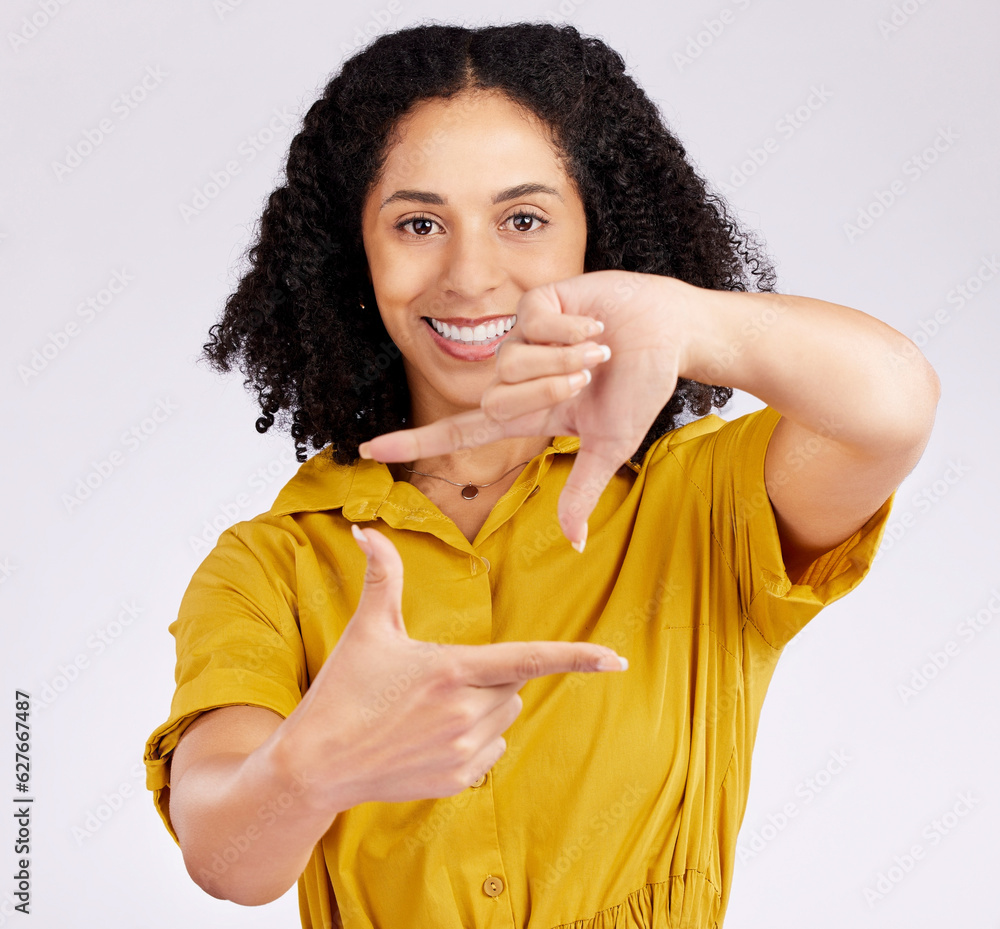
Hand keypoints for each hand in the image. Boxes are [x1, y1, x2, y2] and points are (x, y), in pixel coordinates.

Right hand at [279, 525, 627, 811]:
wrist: (316, 764)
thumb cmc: (342, 691)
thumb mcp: (367, 629)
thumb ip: (382, 575)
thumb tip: (365, 528)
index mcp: (452, 670)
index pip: (528, 659)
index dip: (577, 657)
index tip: (616, 660)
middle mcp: (466, 713)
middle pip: (513, 685)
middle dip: (490, 676)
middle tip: (439, 679)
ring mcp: (463, 751)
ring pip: (505, 717)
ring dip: (485, 707)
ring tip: (431, 709)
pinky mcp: (457, 780)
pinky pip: (491, 752)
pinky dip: (475, 740)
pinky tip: (432, 737)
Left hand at [359, 270, 690, 547]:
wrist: (669, 334)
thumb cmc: (640, 388)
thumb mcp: (609, 446)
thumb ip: (581, 490)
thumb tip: (575, 544)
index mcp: (527, 412)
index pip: (459, 430)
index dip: (415, 441)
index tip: (371, 449)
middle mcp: (517, 376)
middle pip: (493, 402)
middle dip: (549, 392)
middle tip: (590, 377)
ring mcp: (523, 338)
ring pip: (509, 365)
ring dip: (564, 363)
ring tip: (600, 350)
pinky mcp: (536, 303)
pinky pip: (532, 326)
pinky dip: (572, 332)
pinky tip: (595, 325)